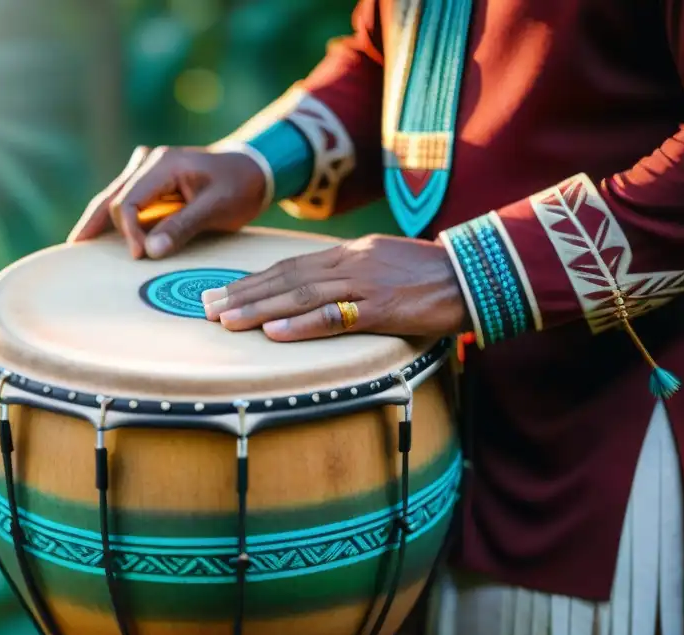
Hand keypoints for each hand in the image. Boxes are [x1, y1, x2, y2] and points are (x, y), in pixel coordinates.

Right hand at [67, 146, 266, 258]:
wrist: (250, 169)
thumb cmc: (238, 187)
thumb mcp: (216, 208)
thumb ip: (183, 226)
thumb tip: (149, 251)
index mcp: (164, 164)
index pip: (129, 201)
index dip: (129, 232)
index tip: (139, 257)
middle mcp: (147, 161)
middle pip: (112, 199)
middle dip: (98, 228)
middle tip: (80, 257)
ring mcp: (144, 169)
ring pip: (111, 198)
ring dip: (96, 223)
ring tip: (74, 246)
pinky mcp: (147, 181)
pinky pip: (123, 201)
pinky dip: (109, 220)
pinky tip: (92, 237)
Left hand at [200, 235, 470, 340]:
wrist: (477, 274)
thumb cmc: (430, 276)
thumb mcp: (383, 265)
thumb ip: (349, 275)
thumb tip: (316, 294)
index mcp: (348, 252)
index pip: (289, 265)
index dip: (252, 280)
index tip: (221, 292)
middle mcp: (350, 262)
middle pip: (285, 278)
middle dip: (242, 294)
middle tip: (206, 309)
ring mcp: (365, 284)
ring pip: (300, 295)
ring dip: (259, 309)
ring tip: (226, 322)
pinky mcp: (383, 308)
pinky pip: (335, 316)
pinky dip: (301, 325)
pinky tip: (273, 333)